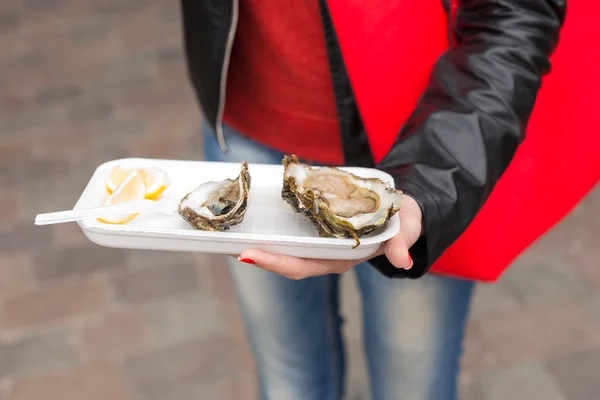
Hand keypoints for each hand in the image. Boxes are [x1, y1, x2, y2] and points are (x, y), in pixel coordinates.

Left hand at [235, 195, 422, 279]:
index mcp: (342, 257)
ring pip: (285, 249)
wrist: (400, 210)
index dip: (276, 263)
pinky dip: (271, 229)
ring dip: (259, 244)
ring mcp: (320, 243)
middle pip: (286, 261)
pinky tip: (253, 217)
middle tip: (227, 246)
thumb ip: (403, 240)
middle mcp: (326, 254)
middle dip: (258, 256)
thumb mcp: (407, 225)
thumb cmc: (402, 219)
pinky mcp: (317, 229)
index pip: (303, 266)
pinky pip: (290, 233)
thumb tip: (403, 261)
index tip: (247, 255)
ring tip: (229, 234)